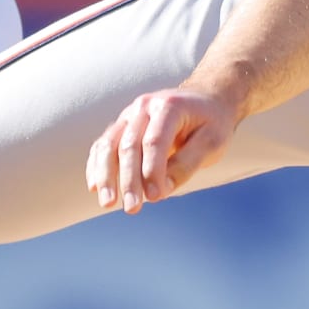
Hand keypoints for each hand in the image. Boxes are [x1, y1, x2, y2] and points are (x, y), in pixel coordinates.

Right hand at [86, 88, 237, 214]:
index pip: (154, 141)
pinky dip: (96, 165)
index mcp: (169, 106)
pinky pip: (103, 145)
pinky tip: (94, 187)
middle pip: (129, 145)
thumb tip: (162, 190)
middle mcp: (144, 107)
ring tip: (107, 203)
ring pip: (109, 145)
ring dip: (106, 175)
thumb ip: (187, 163)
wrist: (205, 100)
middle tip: (133, 209)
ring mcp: (129, 115)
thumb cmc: (212, 123)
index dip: (153, 171)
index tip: (156, 197)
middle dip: (129, 180)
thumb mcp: (213, 142)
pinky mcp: (122, 126)